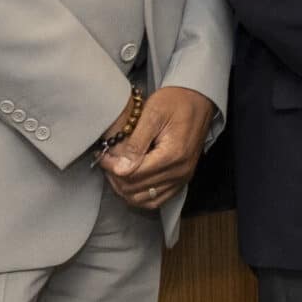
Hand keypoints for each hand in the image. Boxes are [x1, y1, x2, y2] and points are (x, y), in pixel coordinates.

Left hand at [102, 87, 217, 210]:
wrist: (198, 101)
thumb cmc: (175, 102)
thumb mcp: (152, 114)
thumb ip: (136, 142)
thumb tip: (121, 168)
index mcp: (173, 155)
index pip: (132, 174)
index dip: (112, 167)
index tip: (103, 154)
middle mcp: (180, 172)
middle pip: (135, 190)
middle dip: (115, 178)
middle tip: (107, 161)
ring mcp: (182, 178)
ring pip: (144, 200)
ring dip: (125, 189)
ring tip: (117, 170)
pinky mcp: (182, 180)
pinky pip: (157, 200)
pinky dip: (140, 195)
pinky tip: (131, 182)